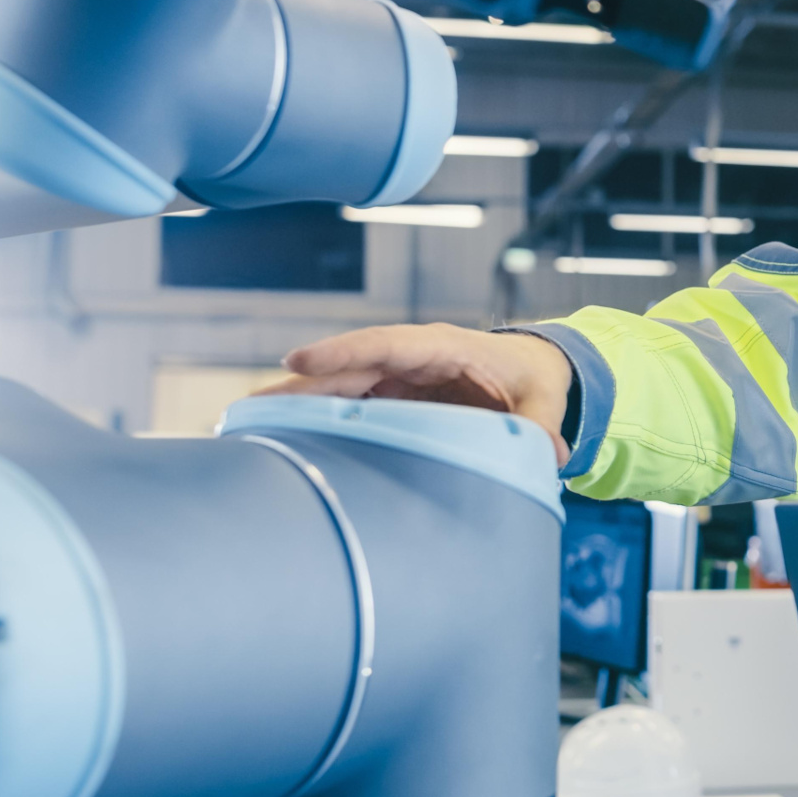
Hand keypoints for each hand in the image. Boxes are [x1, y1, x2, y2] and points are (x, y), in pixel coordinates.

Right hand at [256, 323, 574, 464]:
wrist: (534, 372)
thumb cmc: (535, 378)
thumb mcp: (543, 399)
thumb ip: (541, 422)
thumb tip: (548, 452)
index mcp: (443, 346)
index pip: (385, 344)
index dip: (343, 352)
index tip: (301, 360)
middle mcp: (411, 359)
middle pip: (350, 367)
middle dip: (304, 383)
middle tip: (254, 404)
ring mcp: (398, 378)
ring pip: (341, 386)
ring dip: (300, 402)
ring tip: (250, 422)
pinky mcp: (392, 399)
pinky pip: (350, 405)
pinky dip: (319, 418)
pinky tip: (285, 437)